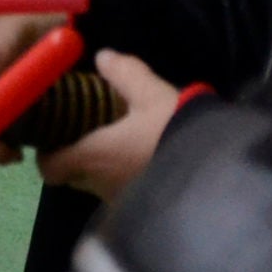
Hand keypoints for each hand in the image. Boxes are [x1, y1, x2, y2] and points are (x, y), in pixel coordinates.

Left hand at [36, 51, 179, 201]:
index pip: (49, 168)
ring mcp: (124, 204)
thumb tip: (103, 57)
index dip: (49, 154)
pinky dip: (128, 181)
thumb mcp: (150, 93)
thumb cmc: (174, 130)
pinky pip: (125, 196)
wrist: (223, 172)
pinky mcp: (148, 213)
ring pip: (100, 187)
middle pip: (74, 177)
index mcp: (93, 157)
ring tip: (124, 144)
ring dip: (106, 170)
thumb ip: (124, 73)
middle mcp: (102, 186)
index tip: (58, 135)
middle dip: (78, 158)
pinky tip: (147, 161)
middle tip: (92, 133)